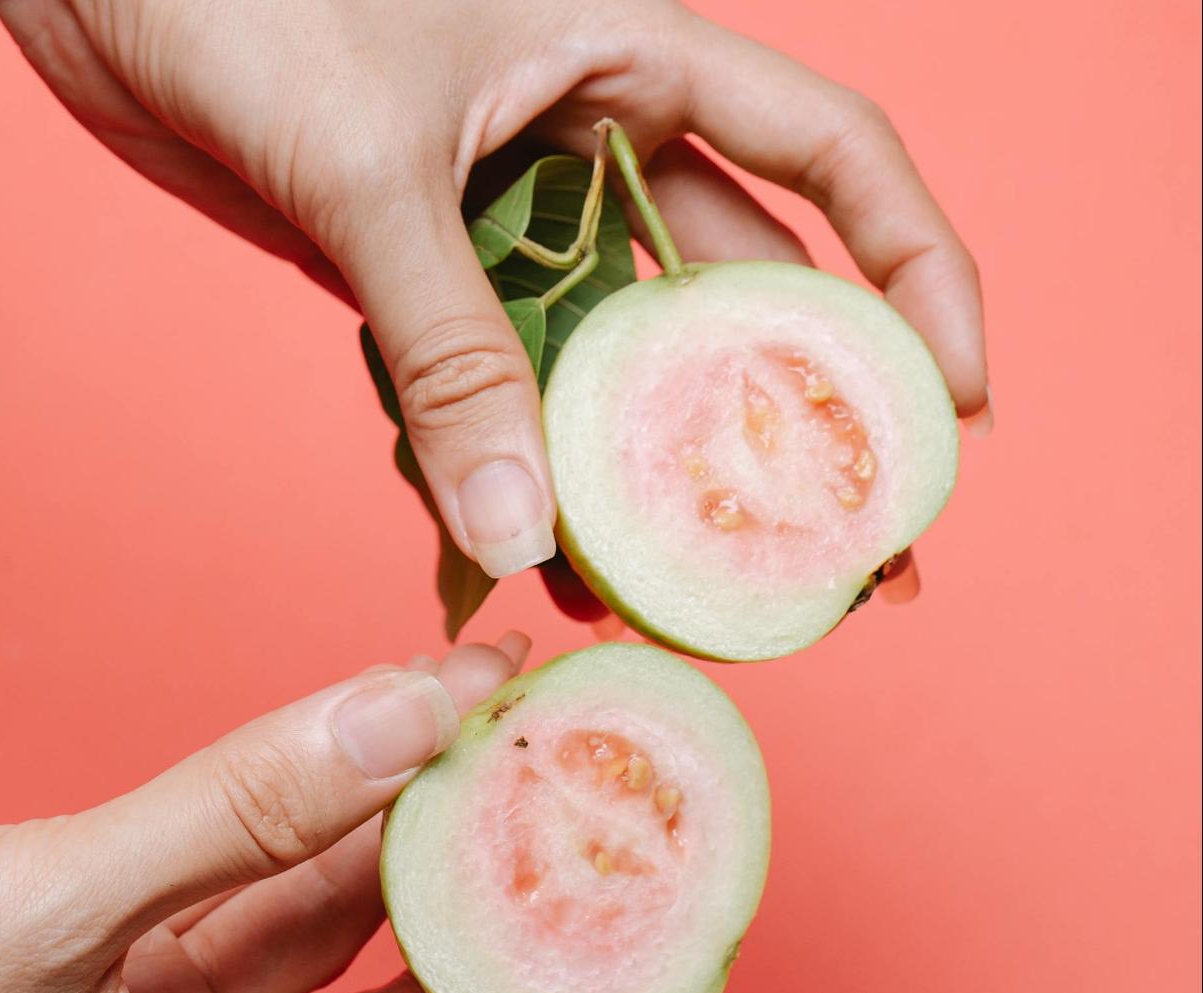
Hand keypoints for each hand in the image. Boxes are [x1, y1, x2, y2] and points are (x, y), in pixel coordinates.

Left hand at [0, 0, 987, 597]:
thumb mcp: (369, 164)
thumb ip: (449, 346)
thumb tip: (518, 527)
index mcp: (633, 61)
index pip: (836, 162)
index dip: (918, 279)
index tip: (956, 406)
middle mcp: (597, 149)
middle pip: (744, 304)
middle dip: (797, 428)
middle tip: (841, 561)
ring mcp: (516, 227)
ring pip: (620, 372)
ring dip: (648, 480)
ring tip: (687, 597)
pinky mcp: (434, 284)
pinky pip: (505, 393)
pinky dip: (521, 472)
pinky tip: (538, 559)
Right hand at [0, 634, 747, 992]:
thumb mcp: (46, 915)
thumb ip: (235, 810)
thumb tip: (416, 711)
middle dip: (531, 934)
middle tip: (646, 848)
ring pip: (358, 932)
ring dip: (439, 838)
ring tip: (538, 738)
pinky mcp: (157, 953)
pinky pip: (287, 880)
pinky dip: (350, 811)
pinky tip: (413, 736)